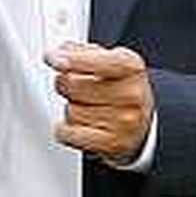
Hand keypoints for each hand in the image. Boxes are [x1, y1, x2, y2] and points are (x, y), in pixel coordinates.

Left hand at [47, 43, 154, 165]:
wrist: (142, 123)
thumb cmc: (121, 88)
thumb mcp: (109, 60)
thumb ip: (80, 52)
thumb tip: (56, 54)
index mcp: (131, 67)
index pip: (99, 61)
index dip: (73, 60)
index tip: (52, 59)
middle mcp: (131, 94)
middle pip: (74, 85)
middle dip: (65, 84)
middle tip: (75, 86)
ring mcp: (124, 122)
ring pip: (70, 111)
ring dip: (70, 108)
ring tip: (87, 107)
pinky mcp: (112, 145)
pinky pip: (68, 134)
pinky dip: (66, 130)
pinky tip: (80, 125)